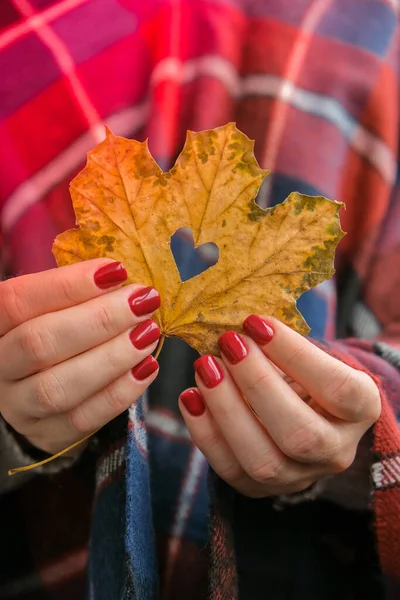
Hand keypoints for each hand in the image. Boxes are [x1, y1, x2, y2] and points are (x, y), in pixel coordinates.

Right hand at [0, 259, 159, 454]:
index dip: (67, 284)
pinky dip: (120, 392)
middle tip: (143, 302)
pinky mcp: (47, 434)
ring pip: (58, 386)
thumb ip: (76, 293)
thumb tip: (123, 275)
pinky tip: (147, 367)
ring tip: (149, 333)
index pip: (17, 300)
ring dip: (112, 357)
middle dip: (99, 319)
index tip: (117, 271)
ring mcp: (18, 406)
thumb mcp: (50, 308)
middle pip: (39, 342)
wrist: (35, 393)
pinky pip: (83, 419)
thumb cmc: (51, 334)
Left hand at [179, 316, 380, 497]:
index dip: (294, 354)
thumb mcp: (307, 354)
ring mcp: (298, 476)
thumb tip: (236, 324)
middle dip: (256, 384)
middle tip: (228, 344)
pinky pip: (229, 470)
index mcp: (360, 408)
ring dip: (226, 409)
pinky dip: (204, 432)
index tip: (257, 323)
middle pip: (300, 433)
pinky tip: (191, 397)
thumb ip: (279, 343)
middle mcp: (336, 450)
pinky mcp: (260, 489)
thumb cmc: (303, 372)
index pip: (336, 387)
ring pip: (263, 461)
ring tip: (204, 367)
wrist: (301, 411)